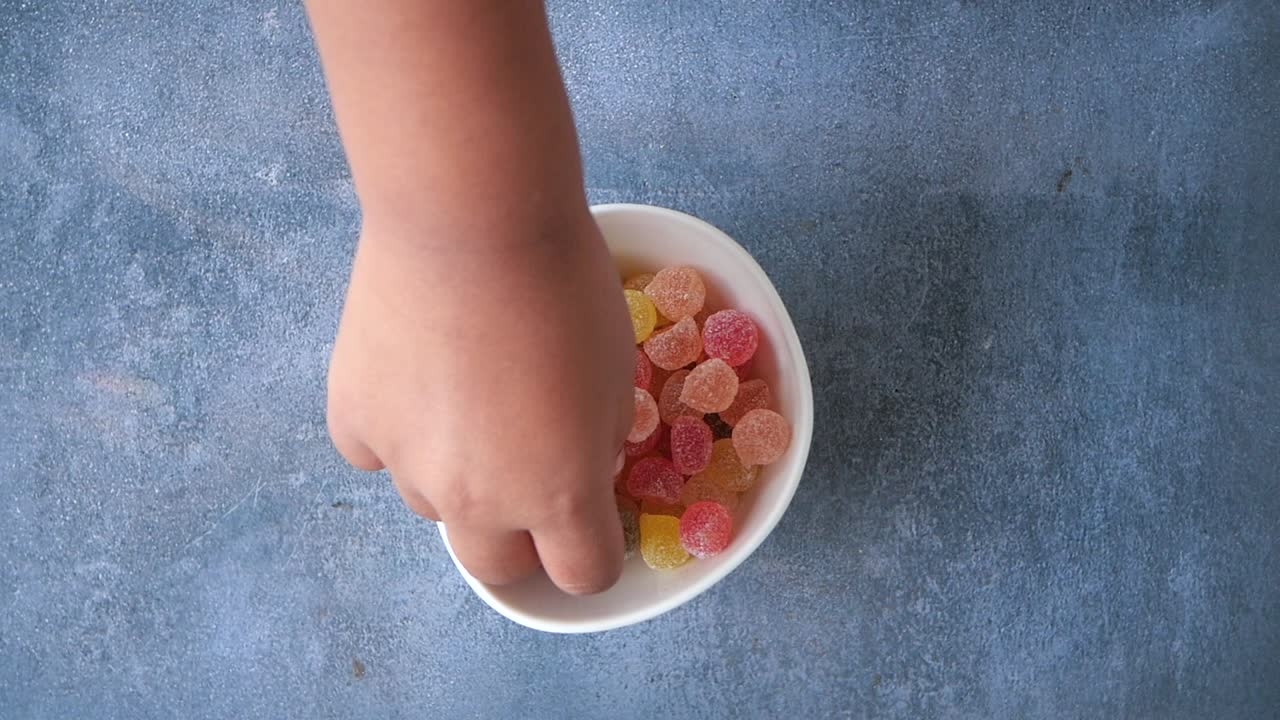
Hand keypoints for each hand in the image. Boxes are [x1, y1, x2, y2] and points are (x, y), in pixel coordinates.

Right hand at [326, 214, 634, 593]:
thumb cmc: (565, 286)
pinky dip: (397, 431)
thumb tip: (580, 463)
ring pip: (432, 505)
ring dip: (456, 476)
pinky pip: (375, 453)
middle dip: (520, 538)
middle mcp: (476, 501)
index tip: (592, 522)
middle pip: (496, 567)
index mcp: (557, 495)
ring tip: (466, 394)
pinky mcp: (351, 418)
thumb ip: (599, 441)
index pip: (582, 575)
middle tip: (527, 475)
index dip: (593, 552)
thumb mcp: (617, 373)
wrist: (472, 218)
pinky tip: (414, 375)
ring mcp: (404, 465)